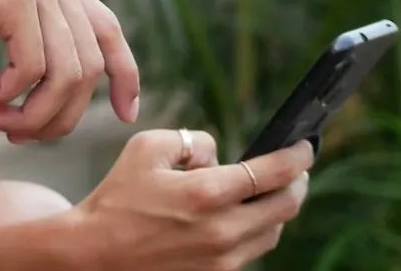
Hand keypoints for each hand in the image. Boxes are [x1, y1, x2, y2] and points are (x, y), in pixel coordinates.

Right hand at [0, 0, 139, 140]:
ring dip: (29, 113)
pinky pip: (31, 70)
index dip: (124, 74)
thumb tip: (33, 76)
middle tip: (11, 132)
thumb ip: (16, 23)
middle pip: (89, 68)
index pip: (107, 29)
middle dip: (56, 115)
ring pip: (66, 76)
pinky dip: (4, 93)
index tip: (126, 112)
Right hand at [70, 130, 314, 270]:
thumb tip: (219, 154)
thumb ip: (193, 141)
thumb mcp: (146, 148)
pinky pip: (251, 251)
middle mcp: (223, 230)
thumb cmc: (117, 198)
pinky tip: (236, 217)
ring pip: (274, 231)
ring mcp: (222, 259)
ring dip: (275, 208)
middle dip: (297, 183)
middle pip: (287, 206)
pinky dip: (253, 230)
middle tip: (295, 169)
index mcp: (207, 194)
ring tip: (262, 192)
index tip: (305, 147)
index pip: (274, 173)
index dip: (298, 157)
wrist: (95, 252)